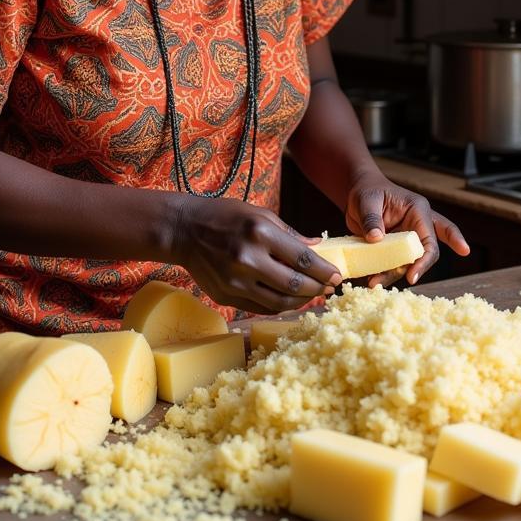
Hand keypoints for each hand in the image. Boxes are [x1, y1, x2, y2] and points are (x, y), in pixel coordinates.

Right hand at [170, 195, 342, 314]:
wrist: (184, 230)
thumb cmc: (225, 216)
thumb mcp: (259, 213)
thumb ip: (289, 233)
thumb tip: (318, 247)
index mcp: (259, 232)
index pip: (301, 258)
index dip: (323, 270)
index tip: (337, 276)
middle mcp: (247, 258)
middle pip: (293, 284)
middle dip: (317, 288)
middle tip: (329, 288)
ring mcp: (235, 280)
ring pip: (279, 302)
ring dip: (301, 301)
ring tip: (313, 296)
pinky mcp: (226, 295)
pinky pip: (260, 307)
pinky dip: (279, 305)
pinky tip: (290, 300)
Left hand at [344, 169, 469, 287]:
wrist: (357, 194)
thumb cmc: (367, 190)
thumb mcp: (367, 200)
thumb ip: (371, 217)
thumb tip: (375, 238)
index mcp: (418, 211)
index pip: (429, 239)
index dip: (425, 259)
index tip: (413, 275)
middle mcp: (417, 226)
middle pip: (427, 253)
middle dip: (418, 269)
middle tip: (408, 281)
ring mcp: (406, 239)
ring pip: (408, 262)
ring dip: (394, 274)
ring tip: (375, 283)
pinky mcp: (394, 248)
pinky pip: (393, 264)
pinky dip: (384, 274)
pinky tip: (373, 280)